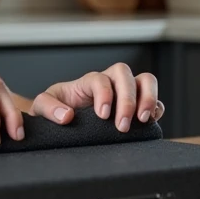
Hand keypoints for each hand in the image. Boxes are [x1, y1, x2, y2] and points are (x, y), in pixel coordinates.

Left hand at [31, 63, 162, 131]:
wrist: (63, 122)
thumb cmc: (54, 111)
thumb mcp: (42, 107)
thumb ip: (48, 107)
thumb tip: (66, 116)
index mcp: (87, 82)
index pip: (99, 78)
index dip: (104, 93)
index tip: (102, 115)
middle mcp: (109, 82)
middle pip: (124, 74)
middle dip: (127, 99)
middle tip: (122, 125)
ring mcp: (125, 92)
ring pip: (145, 80)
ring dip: (148, 97)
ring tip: (143, 119)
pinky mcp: (137, 106)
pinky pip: (154, 100)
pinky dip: (157, 108)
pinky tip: (151, 121)